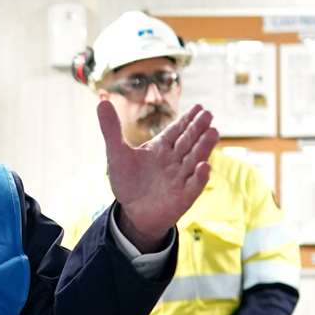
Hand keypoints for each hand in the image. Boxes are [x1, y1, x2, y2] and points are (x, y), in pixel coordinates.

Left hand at [100, 101, 216, 251]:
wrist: (133, 213)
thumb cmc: (127, 182)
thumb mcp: (116, 154)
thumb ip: (111, 129)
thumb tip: (102, 101)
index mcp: (161, 148)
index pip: (177, 130)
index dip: (187, 119)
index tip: (199, 107)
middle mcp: (175, 160)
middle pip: (189, 142)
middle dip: (198, 129)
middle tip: (208, 114)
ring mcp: (181, 178)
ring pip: (195, 159)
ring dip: (204, 146)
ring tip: (213, 132)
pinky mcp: (183, 197)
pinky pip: (194, 186)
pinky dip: (199, 177)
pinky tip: (204, 166)